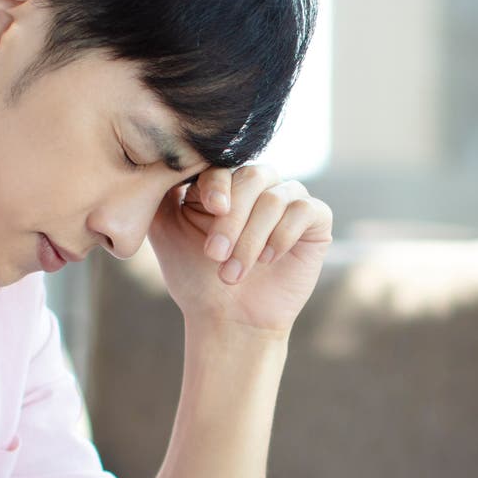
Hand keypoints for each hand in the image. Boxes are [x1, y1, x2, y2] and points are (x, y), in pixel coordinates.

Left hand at [149, 165, 332, 336]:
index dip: (217, 185)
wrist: (227, 319)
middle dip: (233, 219)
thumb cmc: (196, 277)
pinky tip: (268, 260)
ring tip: (233, 274)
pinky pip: (306, 209)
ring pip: (276, 199)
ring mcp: (290, 199)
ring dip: (252, 239)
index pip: (224, 165)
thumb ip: (161, 192)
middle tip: (214, 255)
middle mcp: (260, 185)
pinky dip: (283, 236)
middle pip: (253, 178)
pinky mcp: (316, 219)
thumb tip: (164, 158)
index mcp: (225, 182)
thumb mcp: (166, 230)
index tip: (210, 209)